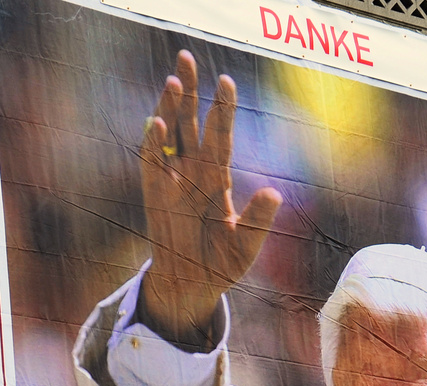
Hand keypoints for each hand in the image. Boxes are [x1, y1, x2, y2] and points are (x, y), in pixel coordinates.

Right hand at [139, 50, 281, 347]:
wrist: (193, 287)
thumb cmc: (221, 264)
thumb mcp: (246, 244)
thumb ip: (259, 219)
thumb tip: (274, 193)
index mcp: (217, 179)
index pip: (220, 135)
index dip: (222, 109)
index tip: (227, 82)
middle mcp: (193, 173)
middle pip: (191, 122)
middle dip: (190, 91)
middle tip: (187, 57)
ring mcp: (172, 181)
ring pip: (170, 135)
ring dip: (170, 107)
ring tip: (174, 80)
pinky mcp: (154, 195)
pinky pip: (151, 163)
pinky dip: (153, 142)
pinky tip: (158, 121)